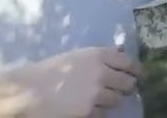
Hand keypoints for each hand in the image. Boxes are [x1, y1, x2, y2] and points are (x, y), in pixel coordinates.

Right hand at [2, 47, 139, 117]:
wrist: (30, 90)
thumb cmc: (51, 70)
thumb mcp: (78, 56)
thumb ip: (100, 56)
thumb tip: (121, 53)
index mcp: (99, 55)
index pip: (129, 63)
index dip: (135, 70)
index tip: (136, 74)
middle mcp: (102, 73)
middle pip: (129, 83)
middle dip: (126, 87)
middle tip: (121, 89)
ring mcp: (97, 93)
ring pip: (118, 100)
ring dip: (112, 100)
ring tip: (100, 98)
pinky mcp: (90, 111)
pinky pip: (103, 112)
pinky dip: (98, 111)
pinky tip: (88, 107)